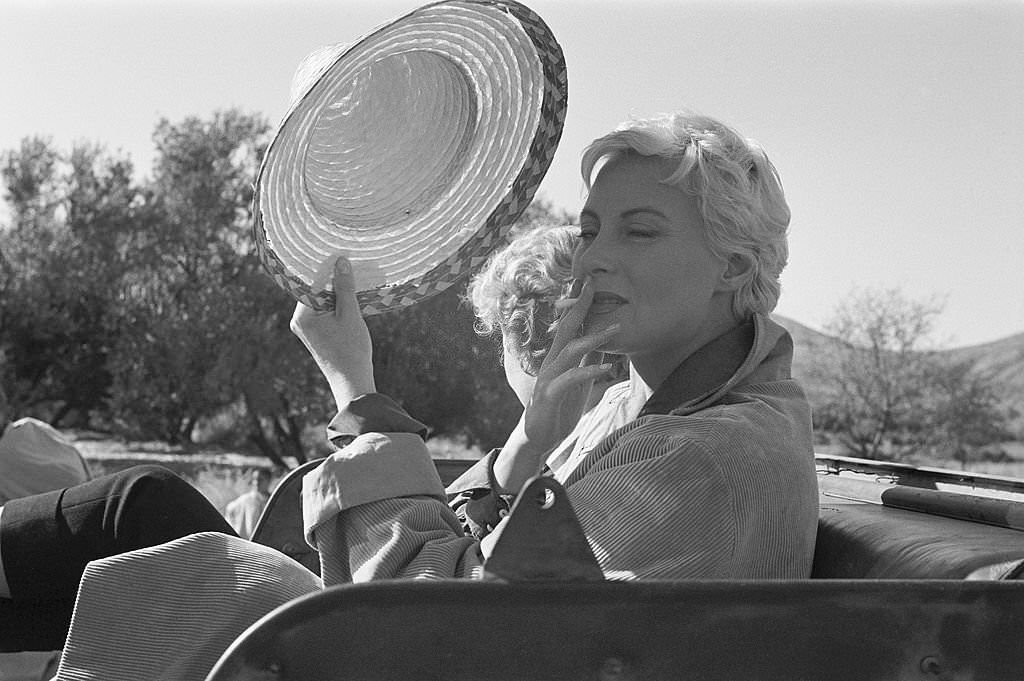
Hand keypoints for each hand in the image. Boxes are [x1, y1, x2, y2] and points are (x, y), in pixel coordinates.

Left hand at [290, 256, 374, 407]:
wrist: (352, 382)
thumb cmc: (351, 350)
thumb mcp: (350, 314)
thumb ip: (344, 288)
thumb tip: (340, 262)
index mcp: (302, 315)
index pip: (310, 282)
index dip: (325, 267)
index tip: (338, 252)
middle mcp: (299, 320)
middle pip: (314, 289)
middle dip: (331, 278)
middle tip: (348, 260)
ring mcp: (306, 327)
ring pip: (320, 299)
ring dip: (336, 291)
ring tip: (352, 277)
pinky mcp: (315, 333)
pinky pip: (324, 310)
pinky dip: (336, 303)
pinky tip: (350, 296)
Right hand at [494, 278, 618, 492]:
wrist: (538, 438)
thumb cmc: (559, 408)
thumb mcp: (579, 381)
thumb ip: (587, 360)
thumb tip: (604, 340)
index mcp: (559, 357)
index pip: (570, 325)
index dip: (580, 304)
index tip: (591, 282)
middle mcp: (552, 362)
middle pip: (566, 328)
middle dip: (580, 307)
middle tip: (593, 285)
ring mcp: (549, 378)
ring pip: (570, 351)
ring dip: (593, 338)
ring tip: (616, 328)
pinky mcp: (550, 396)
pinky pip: (570, 380)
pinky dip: (589, 371)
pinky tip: (607, 367)